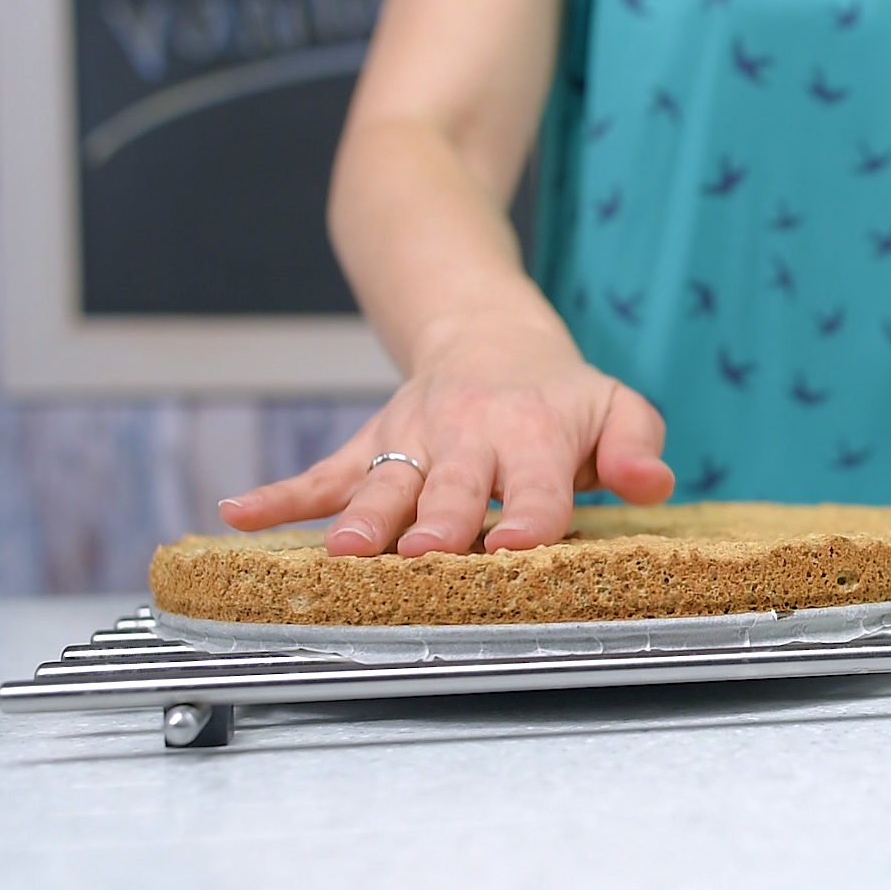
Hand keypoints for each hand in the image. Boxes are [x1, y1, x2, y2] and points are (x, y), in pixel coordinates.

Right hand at [218, 329, 673, 555]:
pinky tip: (239, 517)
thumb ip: (636, 446)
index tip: (517, 550)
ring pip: (383, 485)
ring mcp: (410, 441)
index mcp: (533, 434)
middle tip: (430, 554)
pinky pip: (321, 473)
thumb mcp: (617, 407)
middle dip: (439, 523)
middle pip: (451, 488)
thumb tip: (651, 484)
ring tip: (345, 555)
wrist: (487, 334)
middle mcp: (467, 438)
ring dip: (363, 520)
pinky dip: (279, 498)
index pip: (536, 485)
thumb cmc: (562, 397)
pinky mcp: (370, 445)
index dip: (529, 518)